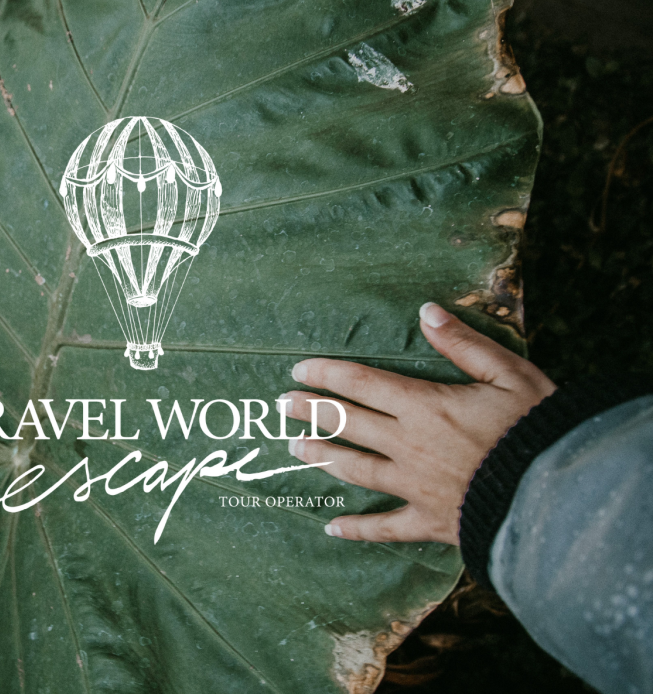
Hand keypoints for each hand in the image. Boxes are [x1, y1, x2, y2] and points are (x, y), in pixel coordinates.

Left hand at [280, 302, 555, 544]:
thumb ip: (463, 343)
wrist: (558, 496)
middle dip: (312, 411)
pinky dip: (358, 528)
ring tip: (295, 449)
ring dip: (322, 457)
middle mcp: (409, 445)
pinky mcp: (429, 522)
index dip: (326, 374)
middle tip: (281, 405)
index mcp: (425, 406)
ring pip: (355, 469)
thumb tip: (426, 311)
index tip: (298, 370)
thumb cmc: (538, 428)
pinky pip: (385, 528)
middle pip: (348, 423)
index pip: (361, 383)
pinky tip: (332, 528)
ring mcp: (415, 486)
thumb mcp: (509, 373)